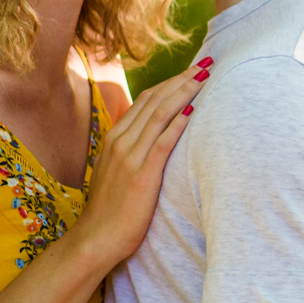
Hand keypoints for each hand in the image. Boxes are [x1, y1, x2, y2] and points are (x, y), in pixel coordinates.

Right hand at [73, 58, 210, 263]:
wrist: (96, 238)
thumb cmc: (112, 208)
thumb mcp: (117, 171)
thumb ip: (132, 151)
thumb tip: (154, 137)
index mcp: (115, 137)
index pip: (146, 99)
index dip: (171, 82)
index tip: (192, 70)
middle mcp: (120, 141)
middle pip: (154, 99)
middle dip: (182, 79)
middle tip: (206, 64)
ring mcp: (129, 156)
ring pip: (159, 114)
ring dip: (184, 92)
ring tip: (205, 78)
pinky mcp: (141, 175)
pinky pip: (162, 142)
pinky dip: (178, 123)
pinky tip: (193, 111)